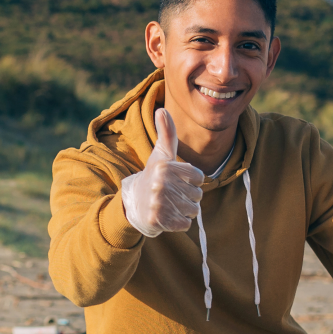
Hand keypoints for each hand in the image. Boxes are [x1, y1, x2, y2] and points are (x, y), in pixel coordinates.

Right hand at [119, 108, 204, 236]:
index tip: (176, 180)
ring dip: (184, 210)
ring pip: (193, 210)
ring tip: (169, 204)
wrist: (133, 204)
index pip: (199, 177)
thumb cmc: (153, 176)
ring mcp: (159, 202)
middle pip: (198, 195)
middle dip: (188, 197)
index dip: (191, 181)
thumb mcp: (160, 154)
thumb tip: (161, 110)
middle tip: (171, 194)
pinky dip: (179, 223)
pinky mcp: (158, 220)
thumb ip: (167, 133)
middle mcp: (161, 183)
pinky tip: (167, 216)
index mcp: (165, 166)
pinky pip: (185, 224)